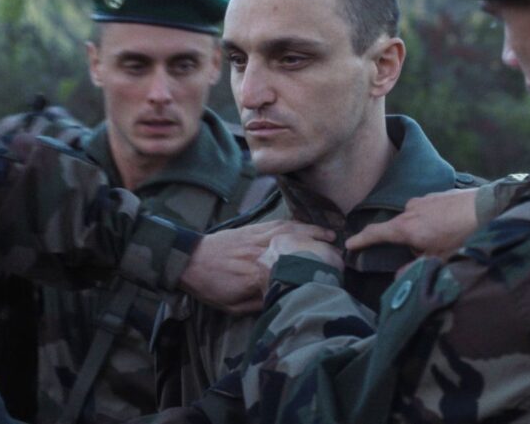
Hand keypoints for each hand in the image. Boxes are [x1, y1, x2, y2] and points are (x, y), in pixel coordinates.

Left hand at [179, 220, 334, 314]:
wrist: (189, 260)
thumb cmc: (210, 286)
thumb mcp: (234, 305)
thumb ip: (259, 302)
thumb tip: (282, 298)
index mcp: (258, 273)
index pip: (293, 270)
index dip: (314, 270)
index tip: (331, 273)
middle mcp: (263, 251)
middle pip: (298, 246)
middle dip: (321, 247)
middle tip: (340, 252)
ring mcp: (259, 236)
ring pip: (292, 230)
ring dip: (313, 231)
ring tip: (331, 235)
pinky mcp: (254, 228)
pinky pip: (279, 223)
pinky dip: (297, 222)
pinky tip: (307, 225)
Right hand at [345, 188, 479, 259]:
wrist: (489, 208)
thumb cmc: (463, 235)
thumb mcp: (440, 259)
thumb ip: (416, 268)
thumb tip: (399, 277)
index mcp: (406, 228)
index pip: (376, 233)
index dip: (361, 240)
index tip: (349, 243)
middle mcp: (410, 210)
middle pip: (397, 228)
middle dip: (405, 242)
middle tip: (425, 252)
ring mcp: (423, 199)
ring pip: (413, 219)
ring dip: (421, 230)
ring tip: (445, 239)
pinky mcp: (437, 194)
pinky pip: (427, 210)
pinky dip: (432, 220)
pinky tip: (451, 226)